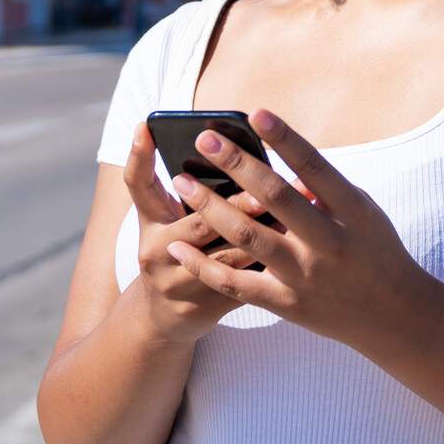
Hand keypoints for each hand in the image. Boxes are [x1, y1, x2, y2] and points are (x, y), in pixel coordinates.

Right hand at [122, 121, 303, 343]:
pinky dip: (276, 260)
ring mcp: (180, 283)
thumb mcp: (171, 220)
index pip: (138, 183)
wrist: (161, 318)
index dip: (139, 154)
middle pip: (201, 220)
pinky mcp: (207, 306)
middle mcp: (158, 252)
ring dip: (271, 228)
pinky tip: (303, 242)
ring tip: (304, 205)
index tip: (148, 124)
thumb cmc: (176, 249)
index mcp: (151, 223)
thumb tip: (230, 147)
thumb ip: (192, 190)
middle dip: (242, 199)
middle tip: (276, 176)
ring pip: (233, 252)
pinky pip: (249, 280)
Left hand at [162, 109, 440, 351]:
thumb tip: (285, 168)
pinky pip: (236, 283)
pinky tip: (180, 246)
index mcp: (352, 211)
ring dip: (210, 207)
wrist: (392, 315)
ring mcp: (304, 275)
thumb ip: (327, 190)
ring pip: (247, 236)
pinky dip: (204, 265)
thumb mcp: (365, 213)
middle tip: (203, 140)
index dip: (285, 138)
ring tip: (183, 183)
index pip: (314, 165)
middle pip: (274, 196)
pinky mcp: (286, 303)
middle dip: (236, 164)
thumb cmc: (377, 251)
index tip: (256, 113)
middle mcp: (327, 241)